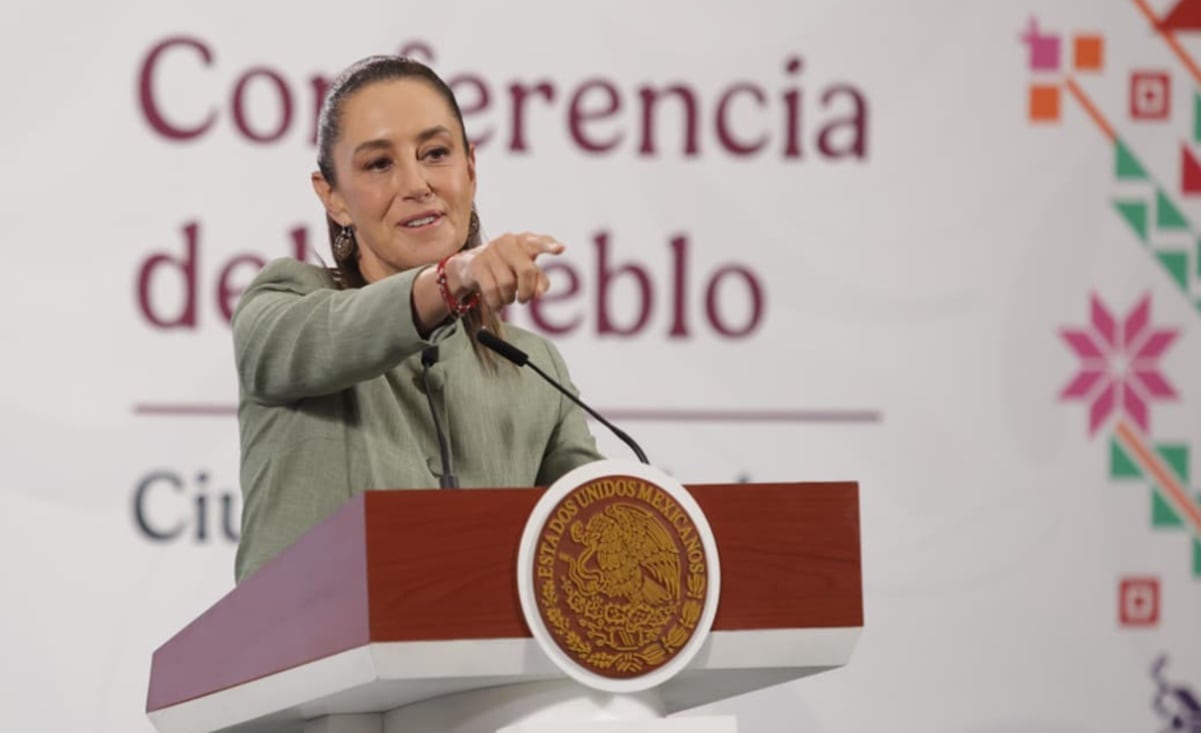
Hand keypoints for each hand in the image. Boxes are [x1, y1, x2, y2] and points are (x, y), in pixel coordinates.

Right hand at [449, 232, 565, 308]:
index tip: (560, 249)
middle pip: (526, 270)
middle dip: (527, 290)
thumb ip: (539, 280)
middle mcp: (508, 242)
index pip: (538, 242)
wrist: (471, 267)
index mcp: (524, 241)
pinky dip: (496, 302)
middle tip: (524, 300)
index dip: (549, 245)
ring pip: (507, 284)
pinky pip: (491, 290)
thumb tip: (540, 293)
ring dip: (509, 298)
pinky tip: (497, 304)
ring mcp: (491, 251)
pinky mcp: (476, 264)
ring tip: (507, 298)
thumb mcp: (525, 272)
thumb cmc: (506, 268)